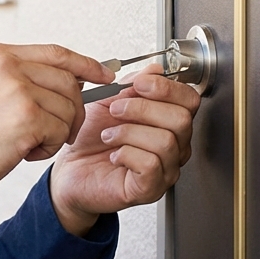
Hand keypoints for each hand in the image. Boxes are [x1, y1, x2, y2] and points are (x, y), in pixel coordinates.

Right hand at [0, 44, 114, 203]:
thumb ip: (23, 77)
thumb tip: (73, 79)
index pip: (56, 52)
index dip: (86, 64)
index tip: (105, 74)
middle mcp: (7, 65)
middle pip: (68, 82)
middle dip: (72, 111)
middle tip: (55, 132)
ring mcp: (16, 88)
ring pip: (68, 108)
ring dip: (56, 133)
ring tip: (26, 142)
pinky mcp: (26, 116)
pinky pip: (60, 132)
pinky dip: (48, 148)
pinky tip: (23, 152)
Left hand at [49, 64, 200, 235]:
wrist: (70, 171)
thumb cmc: (90, 139)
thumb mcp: (108, 102)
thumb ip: (132, 85)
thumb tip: (154, 69)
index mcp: (168, 122)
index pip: (189, 100)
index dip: (166, 87)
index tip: (138, 84)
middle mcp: (175, 147)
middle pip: (181, 119)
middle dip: (142, 108)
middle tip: (115, 111)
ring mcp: (166, 170)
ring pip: (166, 141)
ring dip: (129, 132)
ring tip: (108, 135)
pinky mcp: (150, 189)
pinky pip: (152, 164)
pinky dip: (126, 153)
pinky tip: (114, 155)